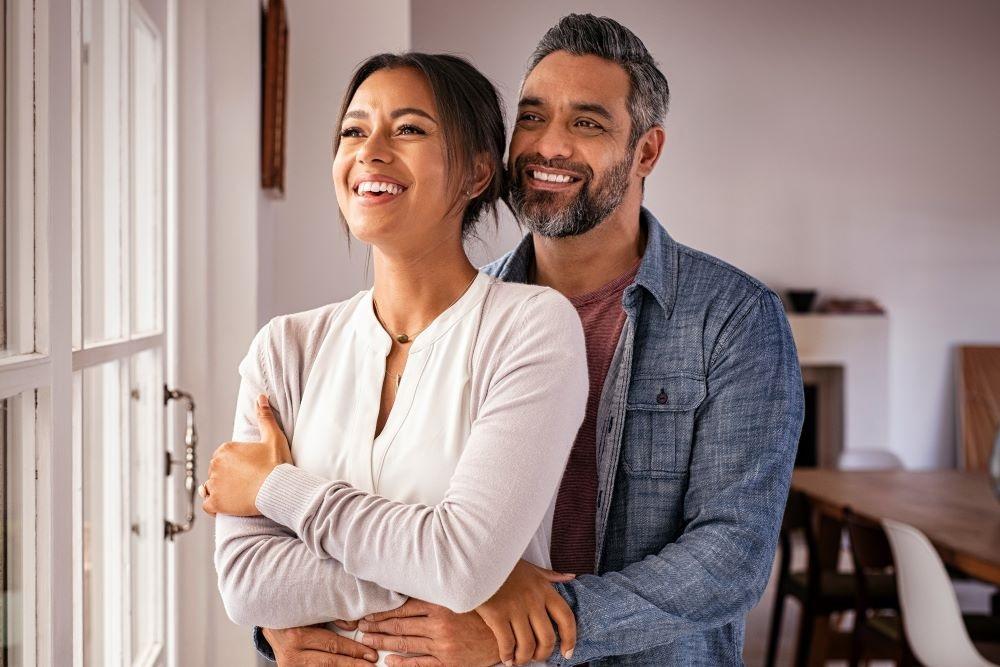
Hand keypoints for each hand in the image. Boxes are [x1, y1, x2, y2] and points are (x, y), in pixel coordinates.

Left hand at [201, 394, 292, 515]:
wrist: (278, 488)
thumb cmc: (277, 464)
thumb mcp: (273, 437)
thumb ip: (264, 417)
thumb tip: (261, 397)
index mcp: (225, 449)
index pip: (224, 456)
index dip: (236, 463)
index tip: (249, 468)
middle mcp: (215, 465)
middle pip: (217, 470)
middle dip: (228, 475)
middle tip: (246, 481)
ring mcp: (214, 485)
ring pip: (211, 487)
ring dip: (221, 490)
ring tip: (239, 493)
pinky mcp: (216, 503)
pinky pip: (208, 505)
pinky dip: (215, 505)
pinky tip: (226, 504)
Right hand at [263, 624, 377, 665]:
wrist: (271, 629)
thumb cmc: (296, 617)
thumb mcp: (313, 613)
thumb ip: (333, 617)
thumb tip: (354, 626)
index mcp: (298, 636)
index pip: (333, 645)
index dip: (354, 650)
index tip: (371, 654)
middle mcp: (293, 655)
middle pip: (330, 662)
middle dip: (353, 664)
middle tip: (371, 666)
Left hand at [357, 599, 499, 666]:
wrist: (508, 633)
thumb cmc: (484, 612)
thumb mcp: (462, 595)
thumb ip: (440, 592)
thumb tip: (414, 587)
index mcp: (441, 605)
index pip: (403, 609)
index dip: (383, 612)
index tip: (368, 614)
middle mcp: (439, 625)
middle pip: (400, 626)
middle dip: (378, 627)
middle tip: (361, 627)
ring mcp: (443, 645)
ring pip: (406, 644)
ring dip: (384, 642)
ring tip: (368, 641)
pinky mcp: (449, 662)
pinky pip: (421, 664)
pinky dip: (403, 663)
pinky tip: (390, 661)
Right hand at [475, 560, 576, 665]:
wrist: (478, 559)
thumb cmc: (504, 564)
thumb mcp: (531, 568)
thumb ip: (551, 576)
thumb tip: (572, 577)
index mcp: (544, 589)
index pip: (566, 618)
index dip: (570, 639)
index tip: (567, 652)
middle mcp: (533, 600)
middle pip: (548, 638)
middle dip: (543, 654)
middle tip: (536, 658)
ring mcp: (515, 608)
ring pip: (528, 645)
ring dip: (524, 658)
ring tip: (519, 660)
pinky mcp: (497, 615)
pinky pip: (507, 644)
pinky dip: (508, 655)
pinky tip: (506, 657)